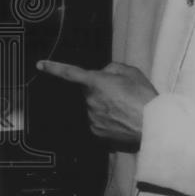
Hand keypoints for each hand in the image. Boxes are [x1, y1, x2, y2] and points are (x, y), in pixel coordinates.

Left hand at [36, 60, 158, 144]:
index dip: (54, 68)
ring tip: (123, 107)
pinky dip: (106, 118)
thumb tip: (103, 73)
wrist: (154, 125)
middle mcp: (90, 100)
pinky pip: (97, 119)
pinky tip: (120, 119)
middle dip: (98, 89)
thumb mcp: (131, 72)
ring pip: (92, 105)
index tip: (40, 65)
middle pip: (88, 90)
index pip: (70, 73)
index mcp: (96, 82)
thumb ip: (112, 68)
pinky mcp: (96, 131)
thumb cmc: (144, 97)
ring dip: (103, 104)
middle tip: (120, 93)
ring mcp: (92, 117)